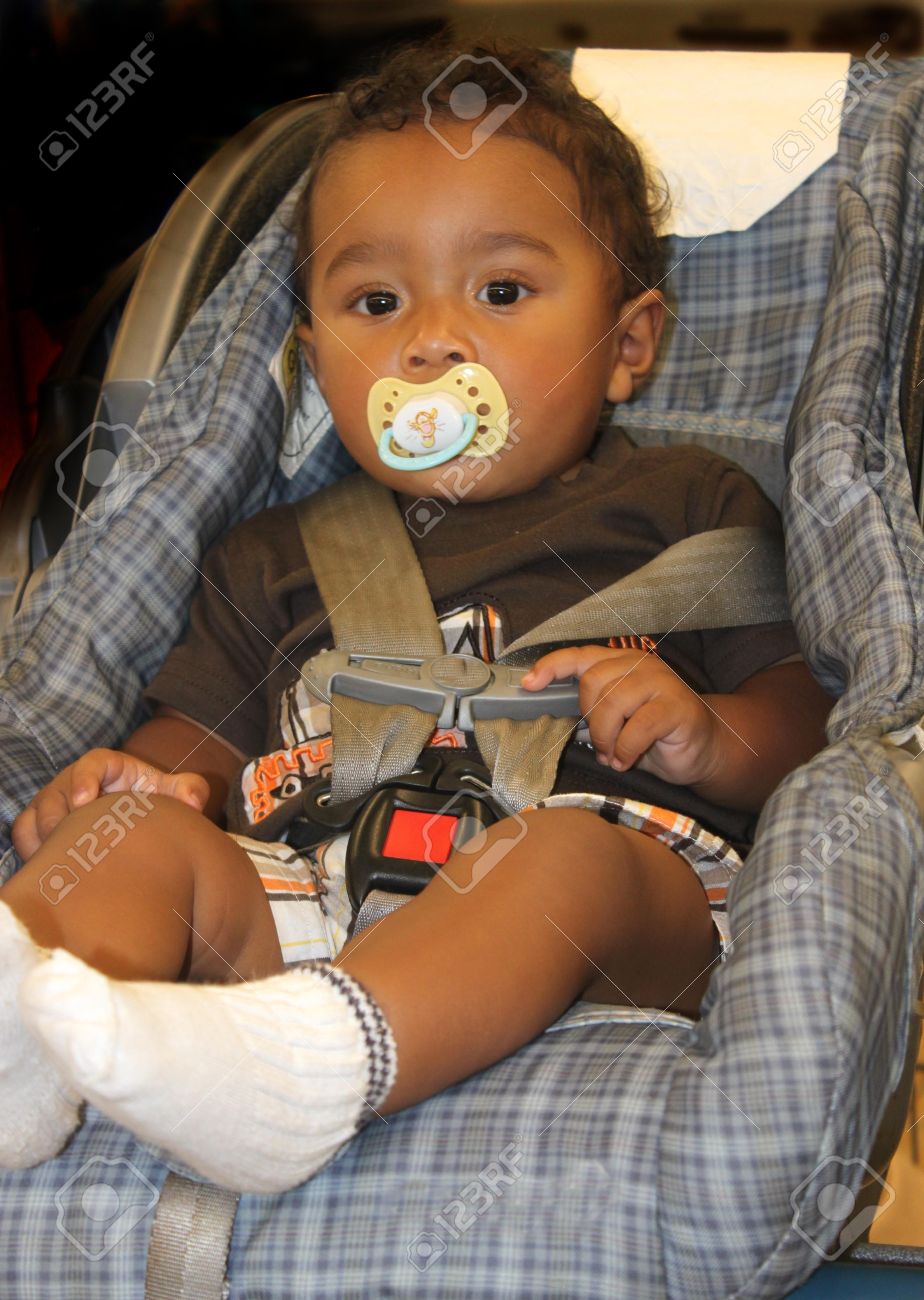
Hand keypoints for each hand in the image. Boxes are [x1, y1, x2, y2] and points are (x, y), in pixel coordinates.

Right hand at [12, 748, 208, 860]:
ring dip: (50, 841)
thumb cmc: (147, 802)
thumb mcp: (170, 792)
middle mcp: (72, 782)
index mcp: (105, 767)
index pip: (90, 764)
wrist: (129, 820)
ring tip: (72, 863)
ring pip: (36, 820)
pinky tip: (57, 871)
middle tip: (80, 844)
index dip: (84, 779)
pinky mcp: (37, 824)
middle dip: (64, 820)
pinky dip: (34, 852)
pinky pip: (24, 836)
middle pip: (56, 796)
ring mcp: (52, 803)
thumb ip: (189, 790)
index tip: (84, 800)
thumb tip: (195, 800)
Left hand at [521, 646, 720, 786]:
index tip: (529, 685)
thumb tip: (551, 709)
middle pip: (592, 683)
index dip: (551, 667)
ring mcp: (661, 682)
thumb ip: (593, 706)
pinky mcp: (677, 707)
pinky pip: (637, 728)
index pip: (580, 656)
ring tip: (614, 756)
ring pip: (611, 705)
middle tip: (602, 746)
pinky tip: (629, 760)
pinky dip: (626, 750)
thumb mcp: (618, 716)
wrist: (704, 749)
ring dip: (606, 739)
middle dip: (590, 722)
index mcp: (622, 662)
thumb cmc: (655, 734)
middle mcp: (640, 665)